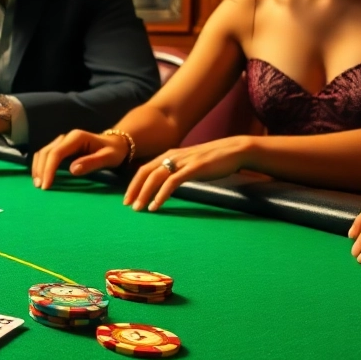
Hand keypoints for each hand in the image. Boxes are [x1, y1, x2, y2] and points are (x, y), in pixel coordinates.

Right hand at [30, 130, 129, 189]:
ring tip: (38, 184)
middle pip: (46, 152)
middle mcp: (66, 137)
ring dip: (38, 168)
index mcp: (76, 138)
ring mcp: (62, 141)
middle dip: (41, 170)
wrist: (115, 143)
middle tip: (40, 188)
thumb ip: (91, 163)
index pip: (56, 153)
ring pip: (43, 152)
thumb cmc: (113, 152)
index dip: (49, 169)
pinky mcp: (61, 147)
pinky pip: (46, 154)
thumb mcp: (107, 158)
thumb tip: (72, 170)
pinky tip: (41, 176)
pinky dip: (41, 165)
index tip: (47, 185)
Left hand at [124, 135, 254, 211]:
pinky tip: (156, 205)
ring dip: (145, 194)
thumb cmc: (211, 160)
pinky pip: (172, 182)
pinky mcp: (193, 168)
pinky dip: (162, 194)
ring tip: (139, 209)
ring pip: (155, 178)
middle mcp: (171, 156)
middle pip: (145, 173)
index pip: (144, 169)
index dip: (134, 184)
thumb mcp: (188, 164)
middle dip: (134, 189)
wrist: (233, 150)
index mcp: (168, 155)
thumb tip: (164, 184)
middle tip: (127, 206)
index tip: (127, 198)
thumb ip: (176, 171)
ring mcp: (182, 162)